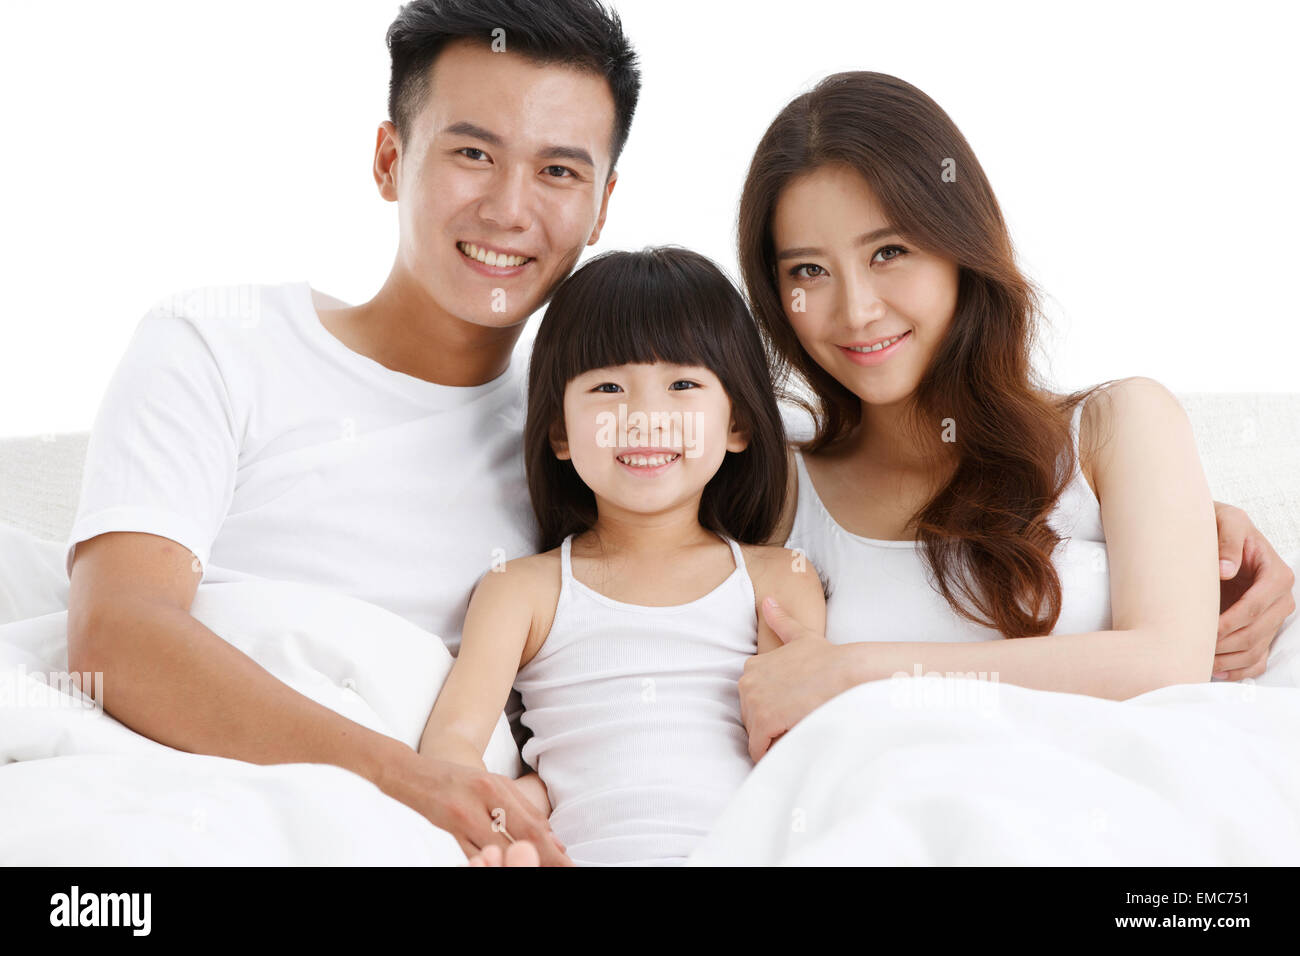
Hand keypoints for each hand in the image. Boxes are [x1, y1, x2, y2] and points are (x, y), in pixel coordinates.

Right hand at [379, 750, 572, 865]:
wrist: (414, 774)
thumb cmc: (460, 781)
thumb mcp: (493, 786)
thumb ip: (522, 810)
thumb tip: (553, 839)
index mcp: (498, 785)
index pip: (533, 823)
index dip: (553, 848)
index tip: (568, 863)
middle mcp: (483, 797)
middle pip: (521, 836)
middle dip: (544, 858)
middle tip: (563, 870)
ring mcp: (463, 815)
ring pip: (499, 849)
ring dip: (519, 863)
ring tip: (536, 871)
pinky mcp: (448, 828)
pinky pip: (474, 853)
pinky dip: (492, 863)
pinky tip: (504, 867)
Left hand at [740, 597, 849, 761]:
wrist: (846, 673)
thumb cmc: (828, 658)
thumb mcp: (801, 635)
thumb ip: (781, 620)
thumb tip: (767, 600)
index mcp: (752, 667)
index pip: (754, 701)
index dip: (774, 709)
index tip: (794, 709)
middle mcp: (746, 683)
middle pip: (752, 719)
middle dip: (772, 727)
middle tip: (799, 721)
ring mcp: (753, 702)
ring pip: (756, 735)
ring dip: (775, 740)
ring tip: (799, 730)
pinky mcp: (763, 722)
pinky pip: (758, 749)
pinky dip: (772, 754)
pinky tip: (791, 744)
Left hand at [1213, 501, 1296, 679]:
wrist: (1215, 535)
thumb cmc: (1219, 526)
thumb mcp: (1226, 520)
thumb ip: (1228, 539)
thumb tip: (1227, 570)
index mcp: (1276, 575)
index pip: (1255, 606)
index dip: (1230, 621)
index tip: (1204, 628)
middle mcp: (1281, 599)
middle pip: (1256, 632)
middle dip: (1225, 644)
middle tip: (1192, 648)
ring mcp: (1273, 618)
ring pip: (1255, 650)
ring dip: (1228, 660)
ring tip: (1197, 660)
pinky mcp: (1263, 631)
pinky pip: (1256, 660)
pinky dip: (1238, 670)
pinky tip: (1213, 671)